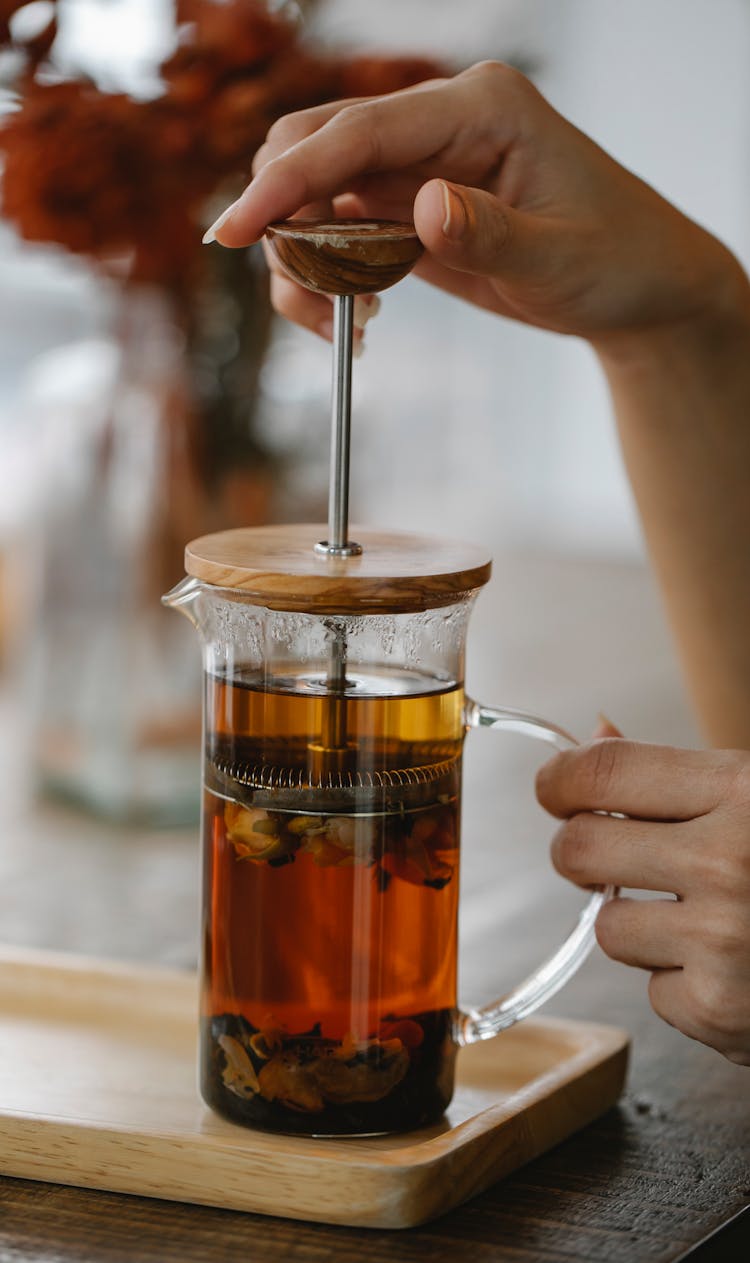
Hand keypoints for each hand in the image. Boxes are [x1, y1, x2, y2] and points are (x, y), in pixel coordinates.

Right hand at [206, 61, 742, 349]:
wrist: (637, 287)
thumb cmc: (616, 259)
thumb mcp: (560, 257)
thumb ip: (491, 233)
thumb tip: (424, 208)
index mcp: (479, 108)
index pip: (358, 132)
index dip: (287, 180)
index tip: (236, 231)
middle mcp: (438, 124)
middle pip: (317, 147)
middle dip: (284, 220)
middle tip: (304, 302)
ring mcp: (418, 165)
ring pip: (316, 194)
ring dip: (301, 259)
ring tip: (338, 325)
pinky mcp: (408, 208)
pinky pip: (337, 233)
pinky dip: (324, 276)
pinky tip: (353, 318)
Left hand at [536, 731, 749, 1065]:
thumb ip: (680, 772)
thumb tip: (596, 733)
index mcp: (745, 790)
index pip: (602, 772)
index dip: (559, 779)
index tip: (554, 789)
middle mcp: (730, 861)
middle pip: (578, 848)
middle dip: (581, 850)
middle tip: (608, 854)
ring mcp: (724, 941)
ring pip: (608, 925)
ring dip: (641, 923)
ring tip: (707, 919)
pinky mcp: (720, 1011)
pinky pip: (651, 989)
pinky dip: (683, 982)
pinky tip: (736, 968)